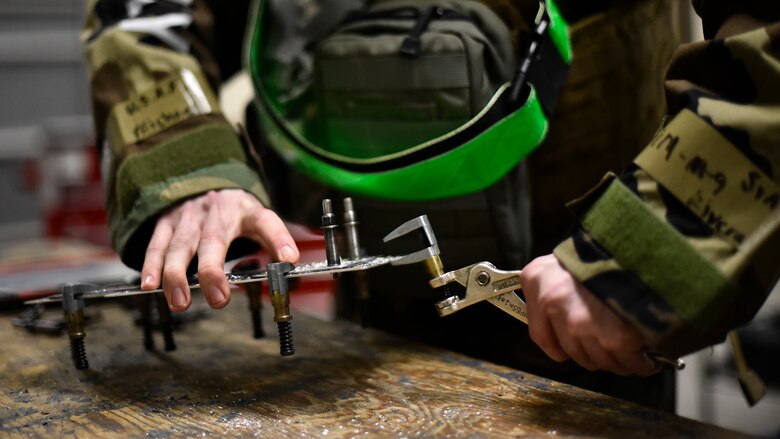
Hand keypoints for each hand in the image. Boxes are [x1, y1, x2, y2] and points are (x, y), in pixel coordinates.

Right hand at [140, 189, 299, 311]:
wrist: (199, 178)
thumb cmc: (233, 211)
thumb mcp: (256, 219)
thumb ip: (272, 242)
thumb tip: (290, 268)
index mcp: (246, 211)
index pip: (266, 221)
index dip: (279, 238)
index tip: (289, 258)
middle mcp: (216, 212)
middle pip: (214, 240)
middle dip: (213, 271)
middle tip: (219, 300)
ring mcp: (188, 217)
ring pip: (180, 245)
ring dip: (177, 275)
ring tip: (180, 302)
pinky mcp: (165, 222)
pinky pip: (157, 245)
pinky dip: (152, 265)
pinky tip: (150, 285)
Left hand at [519, 254, 658, 375]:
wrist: (644, 239)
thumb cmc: (608, 249)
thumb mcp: (570, 260)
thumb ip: (560, 290)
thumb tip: (568, 326)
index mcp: (537, 279)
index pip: (540, 334)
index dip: (561, 346)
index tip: (573, 350)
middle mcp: (552, 302)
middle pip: (572, 351)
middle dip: (594, 353)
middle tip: (612, 345)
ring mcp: (581, 321)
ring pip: (598, 360)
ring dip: (616, 361)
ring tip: (631, 350)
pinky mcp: (614, 335)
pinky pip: (626, 362)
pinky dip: (640, 364)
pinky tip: (647, 358)